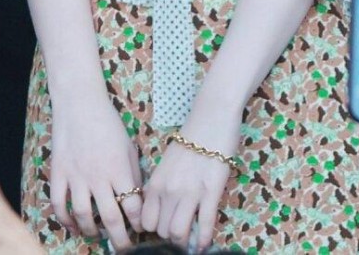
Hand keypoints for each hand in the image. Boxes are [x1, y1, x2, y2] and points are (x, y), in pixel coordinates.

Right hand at [49, 90, 142, 251]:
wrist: (80, 103)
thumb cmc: (108, 123)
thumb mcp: (128, 146)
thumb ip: (133, 173)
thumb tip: (138, 199)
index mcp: (119, 168)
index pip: (132, 206)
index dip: (137, 222)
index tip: (139, 229)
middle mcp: (98, 175)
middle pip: (110, 218)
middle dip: (119, 239)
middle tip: (123, 248)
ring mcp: (76, 175)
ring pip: (83, 215)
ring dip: (91, 231)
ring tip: (96, 235)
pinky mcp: (58, 173)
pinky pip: (59, 204)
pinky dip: (64, 219)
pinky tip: (72, 225)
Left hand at [141, 105, 240, 250]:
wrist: (212, 116)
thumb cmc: (190, 138)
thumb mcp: (167, 162)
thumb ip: (162, 185)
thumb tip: (162, 209)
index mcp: (156, 182)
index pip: (146, 221)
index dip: (155, 229)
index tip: (164, 228)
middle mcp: (168, 190)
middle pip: (161, 231)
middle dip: (170, 236)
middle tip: (179, 232)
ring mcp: (190, 192)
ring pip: (179, 233)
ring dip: (185, 240)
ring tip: (191, 238)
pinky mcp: (211, 192)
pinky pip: (205, 225)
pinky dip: (204, 239)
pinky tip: (205, 245)